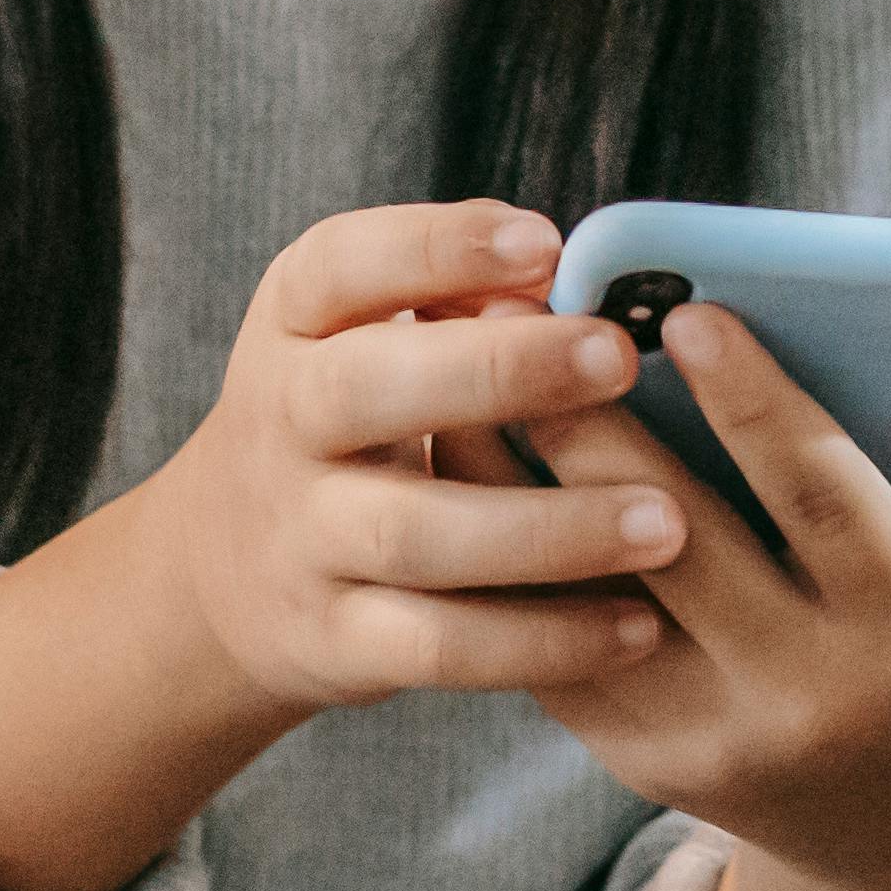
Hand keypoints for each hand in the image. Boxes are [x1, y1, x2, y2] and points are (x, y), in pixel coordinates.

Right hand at [140, 200, 690, 709]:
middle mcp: (283, 422)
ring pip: (417, 534)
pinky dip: (544, 641)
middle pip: (367, 388)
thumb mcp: (364, 338)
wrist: (224, 570)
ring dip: (550, 530)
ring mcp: (302, 538)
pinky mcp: (335, 639)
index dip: (439, 249)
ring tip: (666, 520)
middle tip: (618, 356)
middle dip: (496, 370)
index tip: (546, 244)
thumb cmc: (350, 421)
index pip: (342, 265)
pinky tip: (640, 625)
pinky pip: (442, 646)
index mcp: (295, 324)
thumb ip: (459, 298)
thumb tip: (583, 273)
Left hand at [508, 307, 890, 890]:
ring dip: (516, 479)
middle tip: (532, 316)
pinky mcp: (635, 755)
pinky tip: (459, 452)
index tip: (690, 311)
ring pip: (588, 594)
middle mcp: (805, 697)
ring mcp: (708, 736)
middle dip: (598, 426)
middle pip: (678, 544)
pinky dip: (497, 544)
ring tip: (462, 362)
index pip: (824, 502)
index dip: (757, 405)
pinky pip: (549, 639)